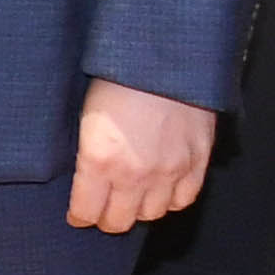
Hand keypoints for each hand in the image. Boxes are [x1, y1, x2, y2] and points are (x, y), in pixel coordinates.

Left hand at [67, 77, 217, 234]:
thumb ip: (86, 151)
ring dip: (140, 208)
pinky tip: (162, 189)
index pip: (86, 211)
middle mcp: (134, 173)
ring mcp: (169, 169)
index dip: (80, 216)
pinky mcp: (197, 160)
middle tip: (103, 208)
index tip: (77, 214)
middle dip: (107, 218)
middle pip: (119, 221)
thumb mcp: (85, 112)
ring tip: (133, 196)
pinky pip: (185, 198)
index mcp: (98, 159)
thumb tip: (83, 175)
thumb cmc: (117, 74)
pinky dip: (172, 199)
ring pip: (152, 214)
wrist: (164, 53)